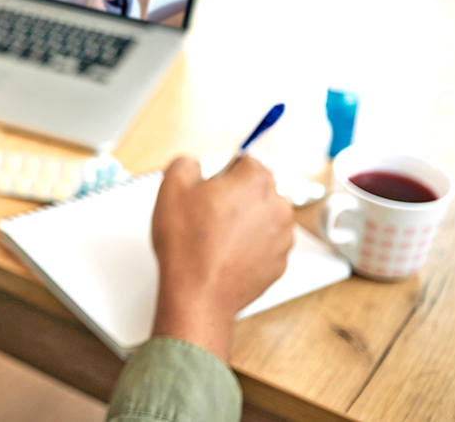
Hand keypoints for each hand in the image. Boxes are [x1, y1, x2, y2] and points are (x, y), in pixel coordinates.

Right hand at [150, 155, 293, 359]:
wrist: (198, 294)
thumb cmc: (187, 245)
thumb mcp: (171, 187)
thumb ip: (187, 162)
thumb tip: (196, 165)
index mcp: (256, 181)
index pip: (246, 160)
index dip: (223, 172)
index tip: (209, 187)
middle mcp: (278, 205)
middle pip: (258, 188)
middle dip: (236, 196)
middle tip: (207, 213)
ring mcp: (283, 236)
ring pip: (263, 216)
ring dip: (244, 221)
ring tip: (215, 236)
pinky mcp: (280, 262)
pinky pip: (265, 243)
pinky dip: (249, 245)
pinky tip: (224, 253)